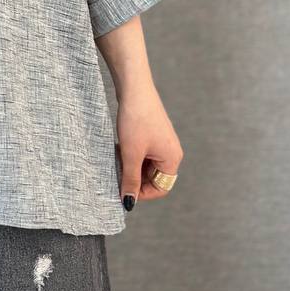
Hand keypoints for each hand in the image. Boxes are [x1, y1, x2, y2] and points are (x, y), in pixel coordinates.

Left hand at [114, 80, 182, 207]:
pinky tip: (119, 148)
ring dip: (131, 166)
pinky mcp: (153, 133)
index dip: (142, 194)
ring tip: (117, 159)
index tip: (123, 191)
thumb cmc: (136, 119)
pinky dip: (132, 155)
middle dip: (135, 178)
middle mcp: (171, 151)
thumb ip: (130, 180)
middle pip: (154, 177)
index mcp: (172, 159)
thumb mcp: (131, 153)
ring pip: (146, 165)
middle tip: (117, 173)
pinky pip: (144, 152)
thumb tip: (129, 203)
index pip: (161, 188)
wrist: (134, 87)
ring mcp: (162, 141)